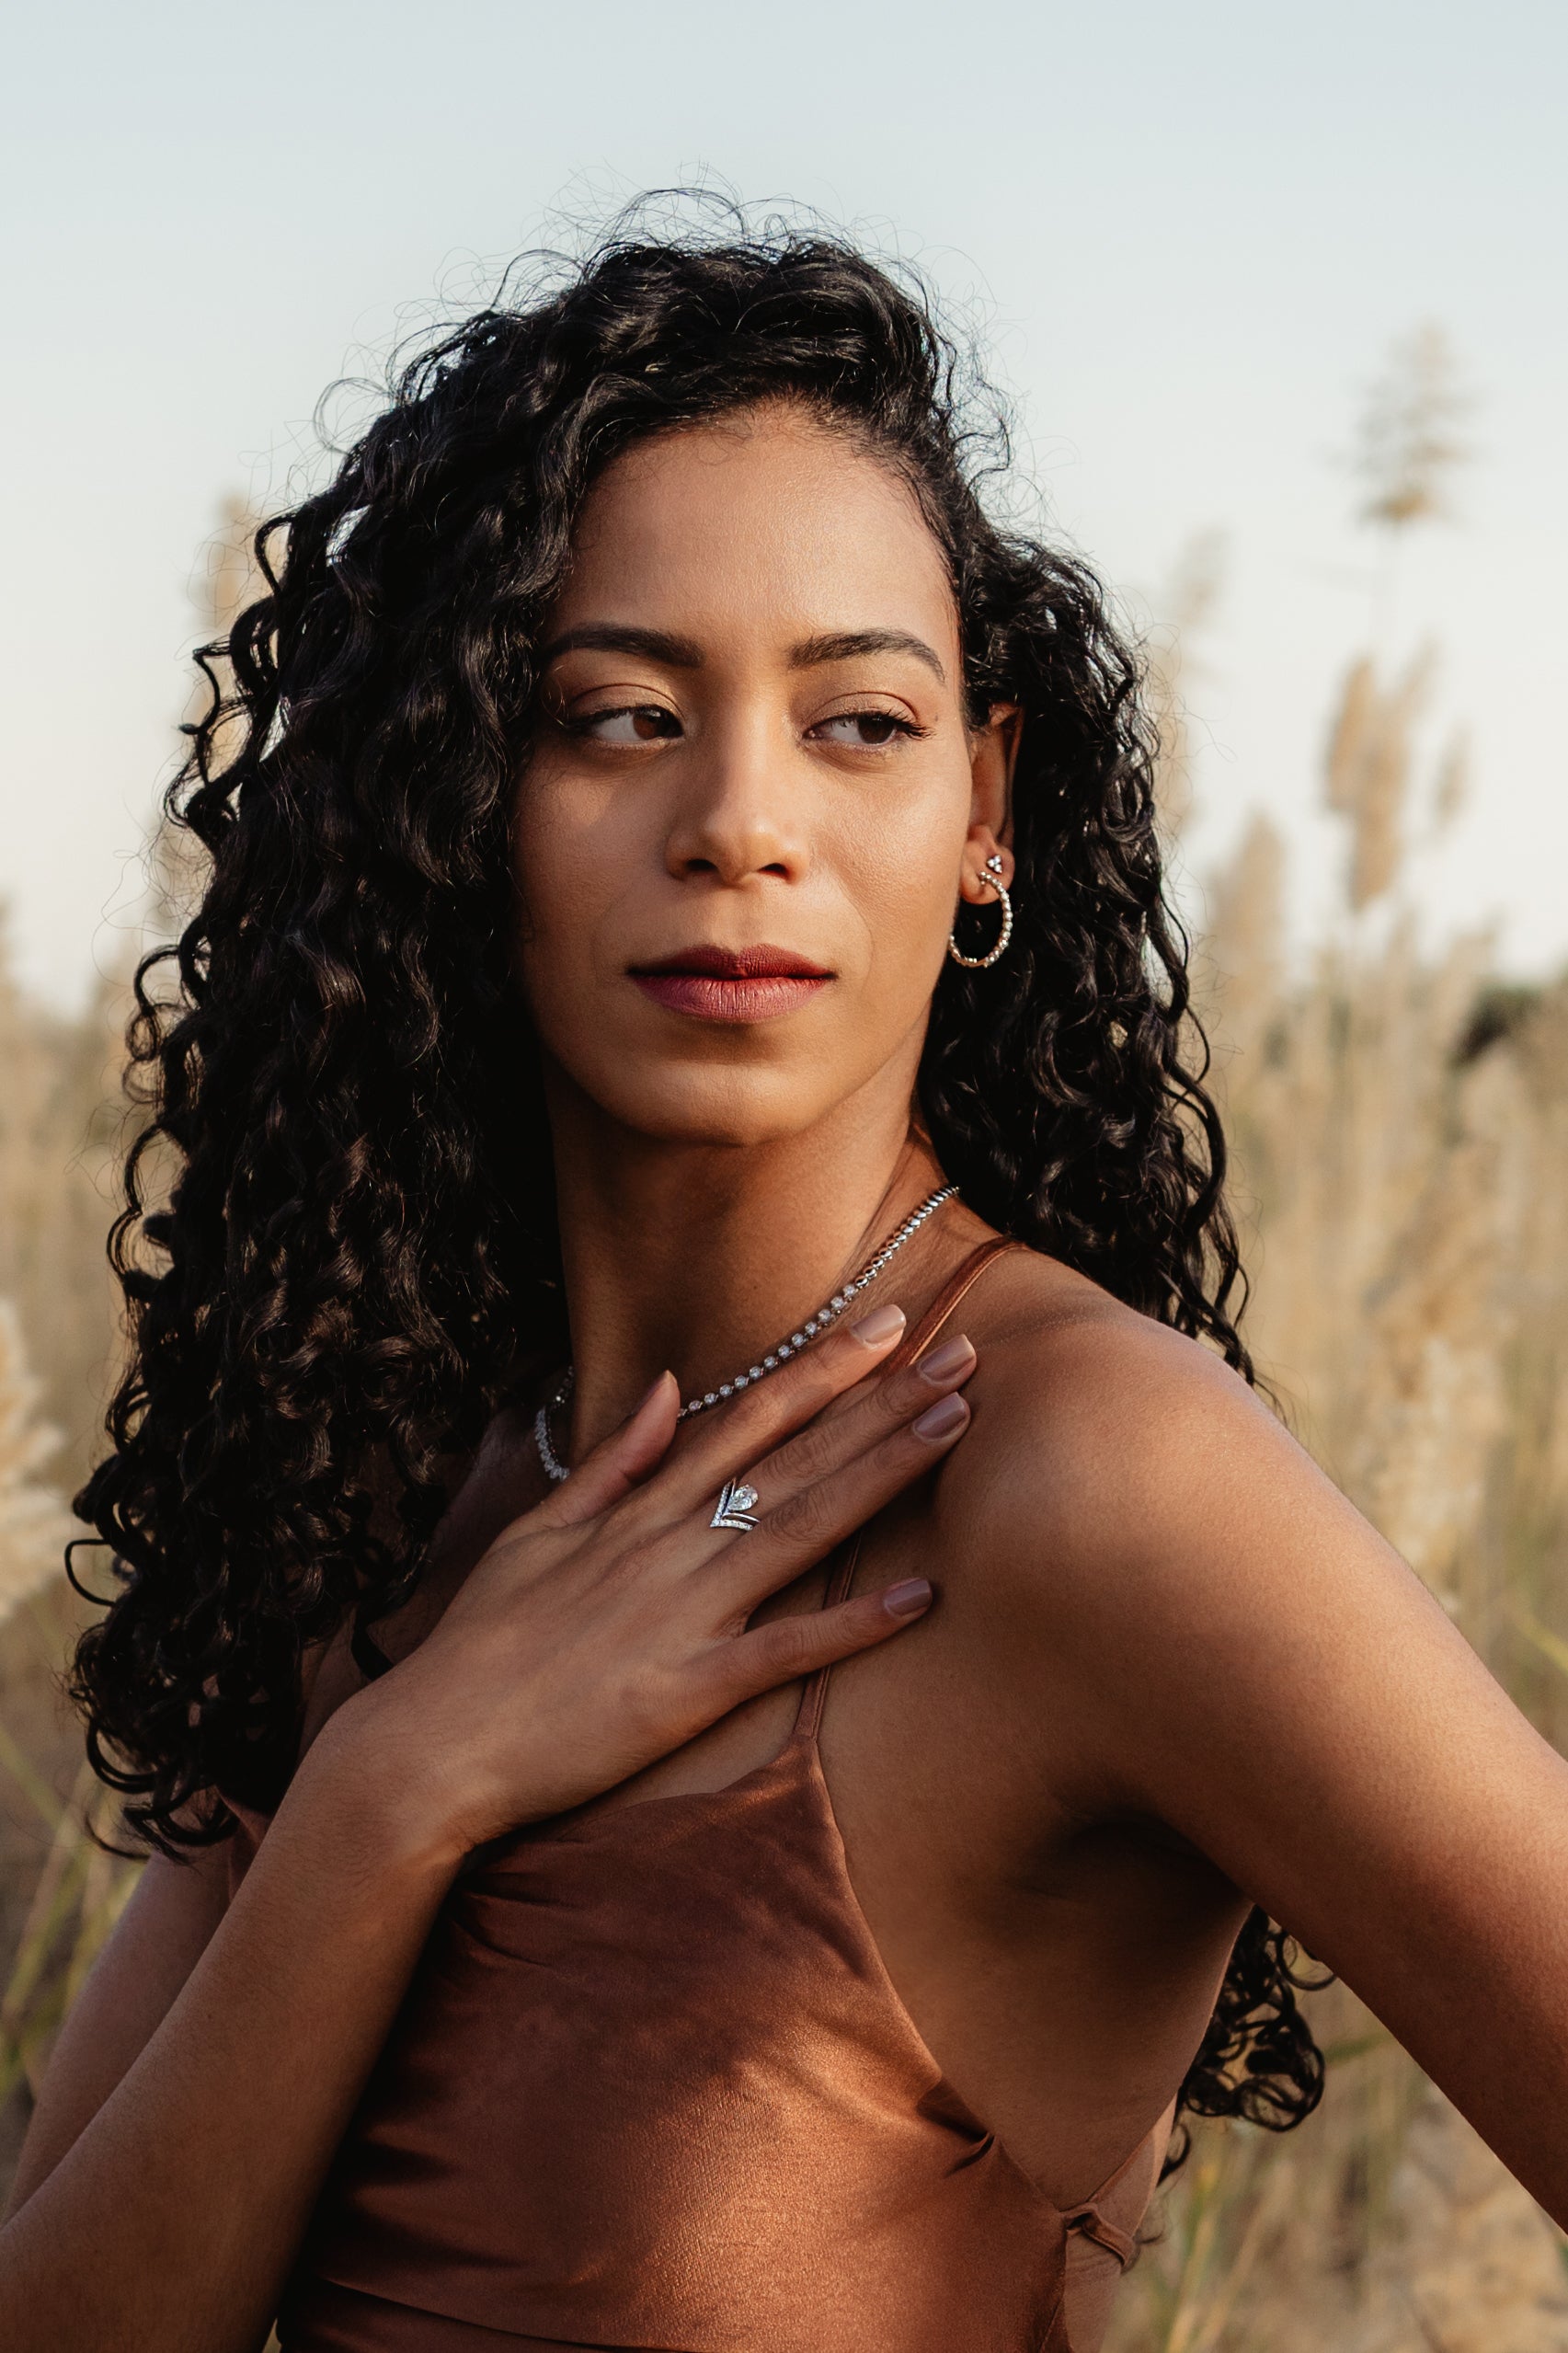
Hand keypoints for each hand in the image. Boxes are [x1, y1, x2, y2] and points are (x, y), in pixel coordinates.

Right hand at [327, 1304, 974, 1861]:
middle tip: (964, 1352)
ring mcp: (682, 1614)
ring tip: (955, 1426)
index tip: (889, 1323)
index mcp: (640, 1510)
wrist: (431, 1741)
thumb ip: (613, 1461)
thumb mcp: (538, 1530)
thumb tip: (672, 1386)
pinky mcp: (687, 1690)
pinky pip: (785, 1652)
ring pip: (803, 1527)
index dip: (826, 1367)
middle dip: (884, 1401)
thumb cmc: (481, 1642)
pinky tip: (919, 1596)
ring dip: (883, 1473)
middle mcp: (670, 1546)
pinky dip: (852, 1624)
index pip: (751, 1416)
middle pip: (796, 1457)